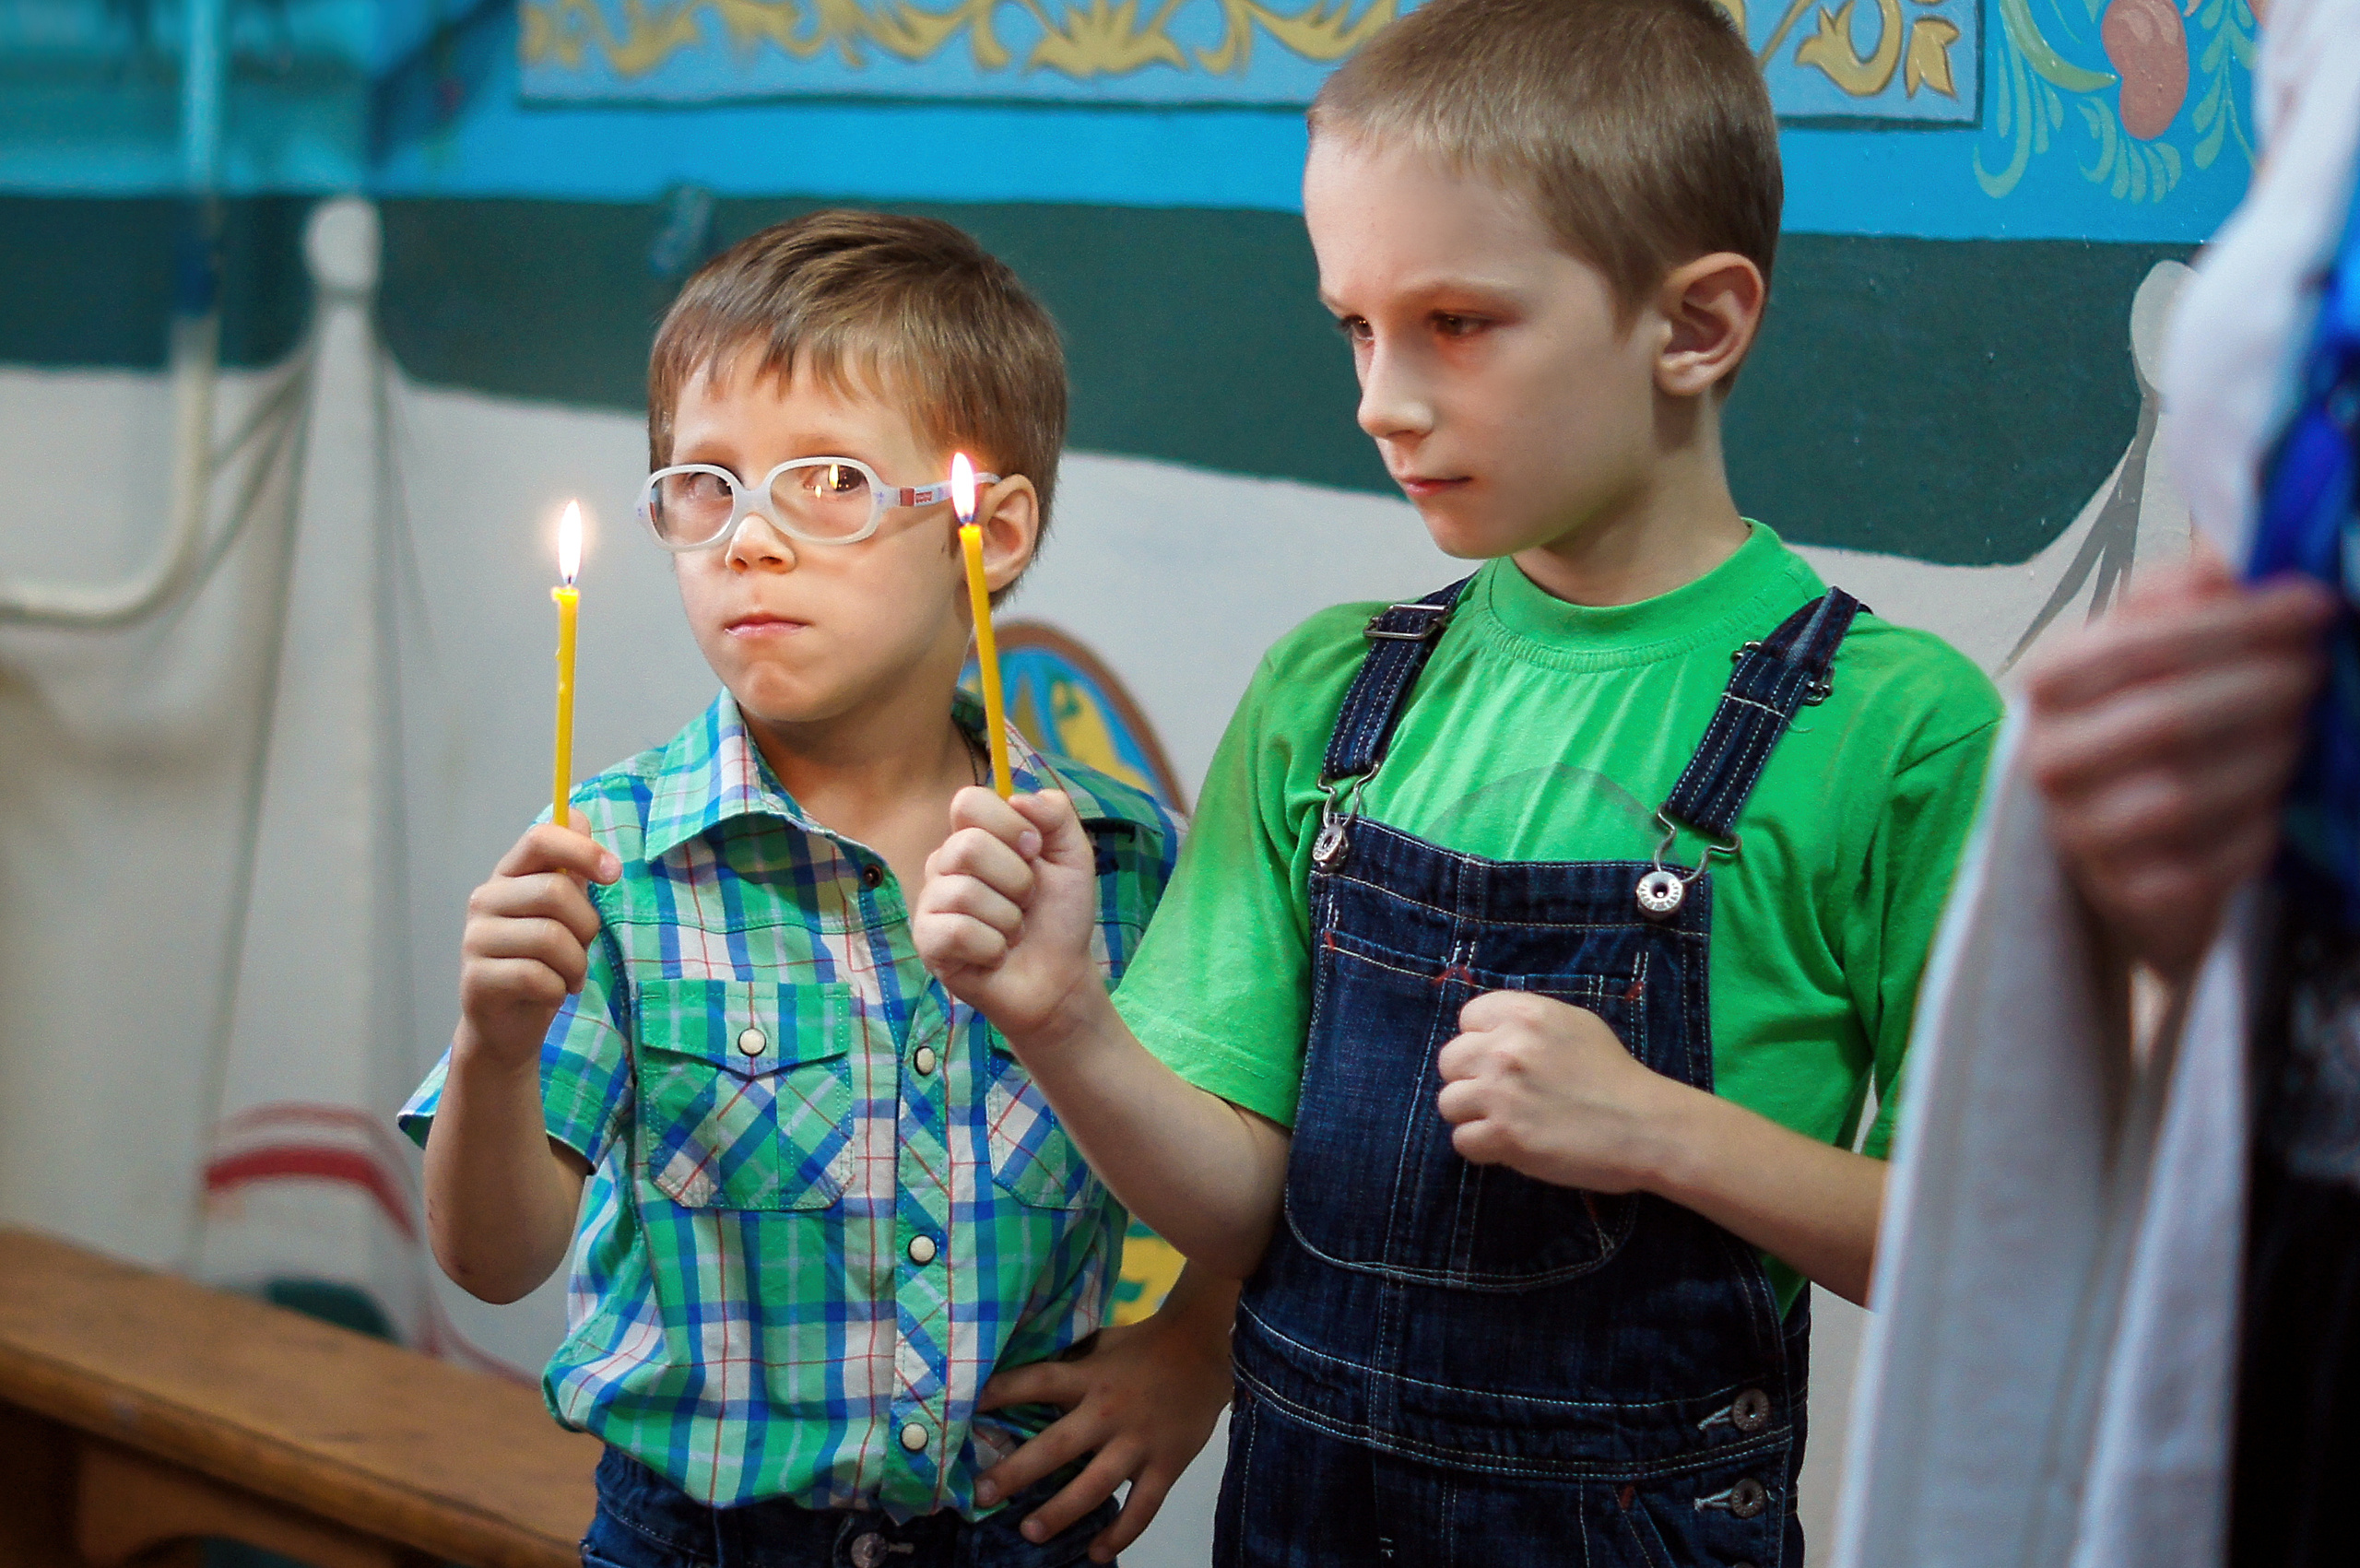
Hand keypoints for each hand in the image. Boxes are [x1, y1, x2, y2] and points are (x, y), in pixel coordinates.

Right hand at [456, 811, 619, 1070]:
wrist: (509, 1023)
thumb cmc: (542, 960)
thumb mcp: (563, 911)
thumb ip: (570, 868)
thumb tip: (577, 815)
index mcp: (509, 875)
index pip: (540, 839)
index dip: (582, 850)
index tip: (613, 873)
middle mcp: (485, 899)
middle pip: (555, 892)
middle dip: (586, 925)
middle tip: (583, 947)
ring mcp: (475, 939)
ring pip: (551, 938)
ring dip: (576, 964)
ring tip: (569, 975)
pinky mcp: (477, 979)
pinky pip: (539, 977)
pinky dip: (559, 989)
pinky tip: (552, 993)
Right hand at [916, 788, 1102, 1046]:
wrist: (1060, 976)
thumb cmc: (1060, 914)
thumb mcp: (1073, 855)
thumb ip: (1056, 814)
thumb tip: (1019, 799)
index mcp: (975, 835)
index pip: (968, 801)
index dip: (1008, 824)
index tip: (1036, 850)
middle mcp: (946, 864)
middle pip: (966, 847)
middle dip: (1016, 879)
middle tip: (1027, 901)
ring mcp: (932, 903)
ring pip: (963, 893)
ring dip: (1008, 918)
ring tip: (1013, 931)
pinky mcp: (928, 942)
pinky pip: (955, 932)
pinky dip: (991, 946)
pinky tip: (996, 954)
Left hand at [972, 1297, 1233, 1561]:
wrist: (1207, 1347)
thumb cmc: (1146, 1344)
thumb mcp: (1102, 1343)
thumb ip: (1070, 1362)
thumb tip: (1025, 1378)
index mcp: (1089, 1377)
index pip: (1038, 1382)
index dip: (1003, 1392)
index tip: (969, 1409)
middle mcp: (1108, 1412)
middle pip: (1056, 1446)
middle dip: (1016, 1472)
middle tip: (983, 1495)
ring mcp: (1138, 1442)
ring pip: (1094, 1486)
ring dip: (1060, 1512)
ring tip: (1030, 1532)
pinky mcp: (1166, 1464)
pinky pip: (1142, 1508)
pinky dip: (1121, 1533)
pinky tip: (1097, 1552)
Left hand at [1435, 991, 1686, 1191]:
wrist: (1646, 1126)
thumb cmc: (1615, 1076)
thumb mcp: (1574, 1024)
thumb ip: (1526, 1023)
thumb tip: (1487, 1033)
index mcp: (1524, 1013)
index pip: (1467, 1019)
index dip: (1481, 1041)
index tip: (1503, 1061)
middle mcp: (1506, 1047)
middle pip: (1449, 1061)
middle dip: (1470, 1079)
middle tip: (1502, 1097)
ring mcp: (1501, 1092)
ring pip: (1448, 1102)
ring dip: (1472, 1116)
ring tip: (1506, 1122)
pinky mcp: (1503, 1135)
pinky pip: (1462, 1140)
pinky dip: (1482, 1147)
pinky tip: (1510, 1145)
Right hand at [2025, 551, 2333, 979]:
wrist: (2118, 847)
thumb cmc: (2144, 727)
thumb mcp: (2149, 648)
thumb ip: (2182, 596)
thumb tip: (2228, 556)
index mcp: (2049, 684)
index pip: (2136, 642)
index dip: (2234, 623)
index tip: (2312, 605)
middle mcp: (2049, 759)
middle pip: (2165, 718)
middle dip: (2261, 688)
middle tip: (2319, 668)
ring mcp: (2081, 833)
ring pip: (2182, 795)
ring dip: (2265, 758)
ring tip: (2303, 733)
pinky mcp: (2125, 894)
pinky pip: (2206, 863)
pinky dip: (2257, 831)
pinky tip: (2278, 805)